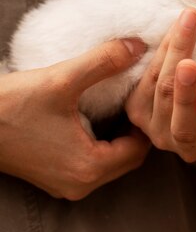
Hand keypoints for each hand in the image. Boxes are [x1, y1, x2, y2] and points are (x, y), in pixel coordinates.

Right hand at [0, 39, 149, 199]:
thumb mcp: (61, 80)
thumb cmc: (9, 106)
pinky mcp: (54, 178)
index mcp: (88, 168)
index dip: (146, 120)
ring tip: (123, 106)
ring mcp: (66, 185)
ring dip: (121, 138)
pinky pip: (93, 164)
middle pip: (129, 159)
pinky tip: (101, 119)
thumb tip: (138, 45)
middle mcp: (80, 184)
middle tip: (138, 100)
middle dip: (137, 130)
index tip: (146, 95)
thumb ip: (104, 62)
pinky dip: (104, 145)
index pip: (140, 148)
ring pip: (112, 163)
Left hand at [125, 8, 195, 162]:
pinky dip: (161, 51)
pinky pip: (146, 79)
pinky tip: (173, 28)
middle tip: (188, 65)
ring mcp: (157, 129)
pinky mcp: (136, 110)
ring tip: (184, 27)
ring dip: (172, 57)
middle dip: (185, 93)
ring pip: (161, 94)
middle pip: (183, 122)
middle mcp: (185, 145)